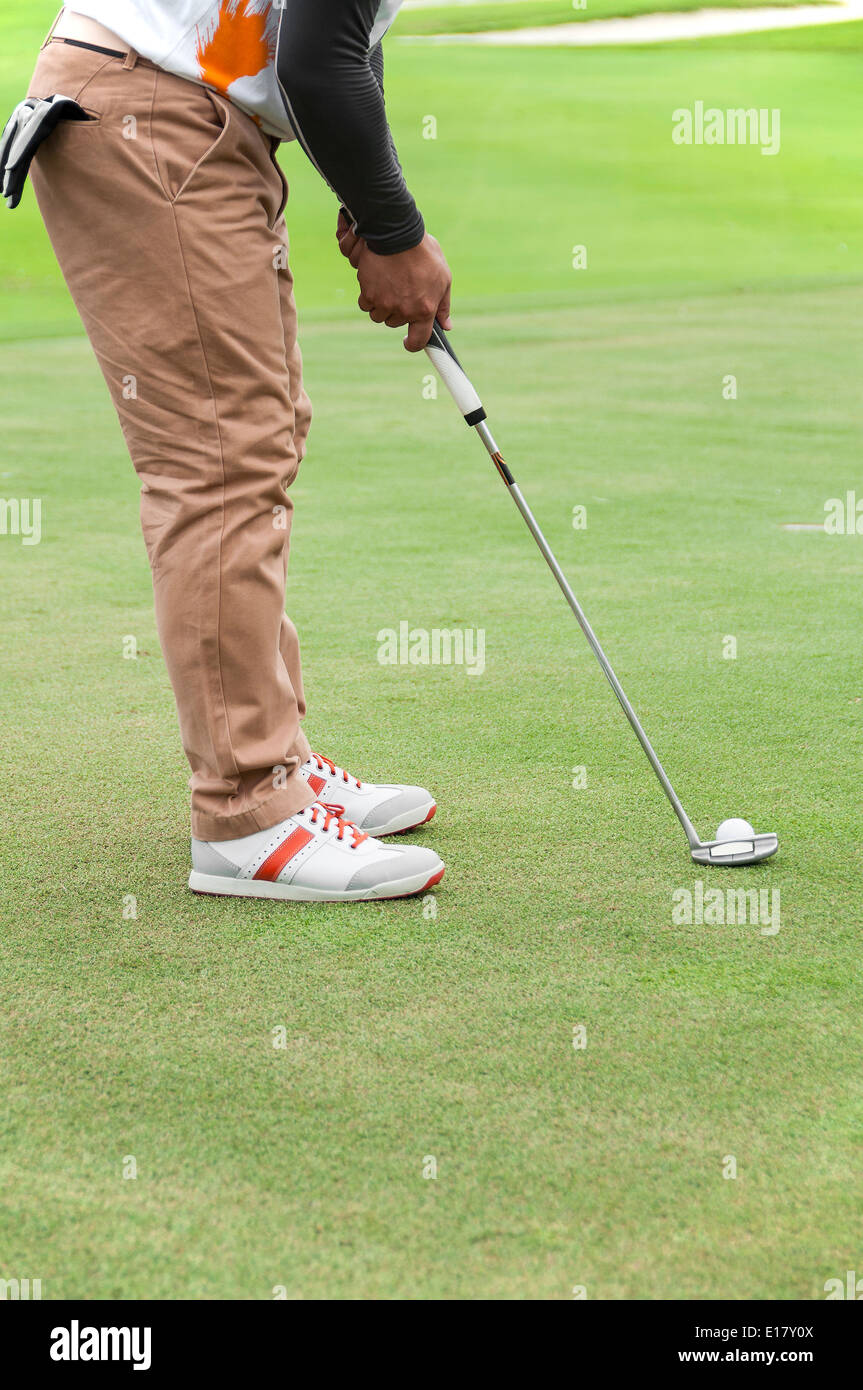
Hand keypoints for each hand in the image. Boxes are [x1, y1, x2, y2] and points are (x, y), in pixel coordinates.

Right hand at [337, 211, 451, 352]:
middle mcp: (404, 310)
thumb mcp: (442, 277)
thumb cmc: (422, 252)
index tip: (408, 342)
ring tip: (388, 283)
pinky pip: (366, 304)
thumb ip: (443, 305)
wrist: (396, 232)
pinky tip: (375, 280)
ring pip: (379, 315)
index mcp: (425, 309)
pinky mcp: (368, 294)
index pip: (418, 340)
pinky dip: (368, 295)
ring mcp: (385, 303)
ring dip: (381, 304)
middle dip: (397, 311)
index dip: (412, 344)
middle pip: (395, 323)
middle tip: (400, 289)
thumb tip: (446, 326)